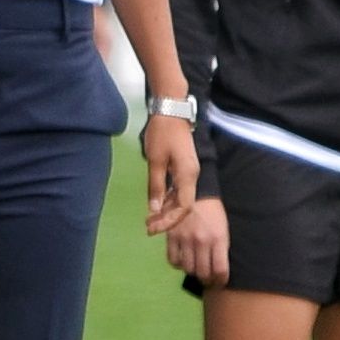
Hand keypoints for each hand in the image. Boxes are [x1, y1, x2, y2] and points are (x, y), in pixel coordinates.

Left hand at [141, 113, 198, 234]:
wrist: (171, 111)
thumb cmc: (162, 133)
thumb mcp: (155, 160)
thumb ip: (155, 186)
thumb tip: (153, 210)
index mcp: (187, 175)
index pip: (184, 207)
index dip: (170, 221)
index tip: (153, 228)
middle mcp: (192, 176)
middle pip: (184, 206)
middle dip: (167, 219)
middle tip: (148, 227)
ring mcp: (189, 172)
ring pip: (181, 199)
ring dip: (167, 210)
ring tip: (150, 218)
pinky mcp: (184, 168)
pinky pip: (178, 190)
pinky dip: (168, 200)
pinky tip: (157, 204)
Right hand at [165, 198, 228, 284]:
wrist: (196, 192)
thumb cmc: (214, 212)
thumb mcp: (224, 229)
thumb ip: (221, 248)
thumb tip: (218, 270)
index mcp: (218, 239)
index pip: (220, 270)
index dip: (220, 281)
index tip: (220, 282)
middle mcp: (201, 241)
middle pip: (203, 273)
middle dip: (207, 280)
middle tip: (207, 279)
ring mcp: (185, 239)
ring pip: (188, 268)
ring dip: (192, 272)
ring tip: (195, 269)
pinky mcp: (172, 236)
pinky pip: (173, 260)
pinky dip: (178, 265)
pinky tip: (183, 261)